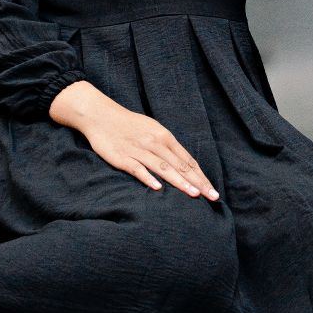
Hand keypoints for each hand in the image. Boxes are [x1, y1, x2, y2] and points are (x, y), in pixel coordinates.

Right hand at [49, 83, 219, 199]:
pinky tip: (158, 188)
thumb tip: (183, 163)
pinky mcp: (122, 157)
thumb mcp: (152, 130)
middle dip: (197, 182)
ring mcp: (139, 150)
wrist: (101, 115)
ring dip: (179, 182)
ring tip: (193, 194)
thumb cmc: (129, 124)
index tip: (212, 190)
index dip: (201, 176)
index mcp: (164, 136)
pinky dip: (148, 178)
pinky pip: (137, 169)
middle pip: (180, 165)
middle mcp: (155, 143)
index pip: (187, 160)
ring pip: (163, 167)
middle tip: (211, 197)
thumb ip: (167, 146)